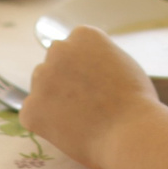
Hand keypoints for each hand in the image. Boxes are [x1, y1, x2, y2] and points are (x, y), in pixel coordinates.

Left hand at [21, 27, 161, 168]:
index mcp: (83, 35)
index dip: (83, 68)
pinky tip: (68, 131)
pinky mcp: (31, 108)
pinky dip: (45, 124)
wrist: (131, 133)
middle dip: (64, 80)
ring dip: (52, 100)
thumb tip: (85, 65)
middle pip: (54, 64)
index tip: (94, 85)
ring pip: (40, 87)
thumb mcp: (122, 63)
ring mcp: (41, 78)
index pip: (73, 47)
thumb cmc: (137, 102)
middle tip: (84, 104)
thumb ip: (98, 58)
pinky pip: (32, 114)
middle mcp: (58, 50)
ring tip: (79, 120)